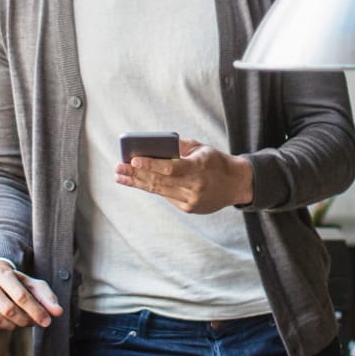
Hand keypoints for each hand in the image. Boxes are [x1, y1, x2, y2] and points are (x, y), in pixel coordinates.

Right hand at [0, 259, 62, 329]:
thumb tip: (58, 312)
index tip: (47, 321)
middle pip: (8, 309)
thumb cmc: (14, 282)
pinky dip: (0, 326)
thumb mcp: (31, 285)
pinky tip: (6, 321)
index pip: (21, 296)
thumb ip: (46, 297)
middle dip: (25, 320)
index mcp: (1, 272)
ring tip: (20, 322)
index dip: (36, 311)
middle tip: (33, 322)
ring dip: (12, 325)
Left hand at [114, 137, 252, 213]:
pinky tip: (138, 181)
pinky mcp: (189, 208)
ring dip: (137, 183)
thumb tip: (151, 147)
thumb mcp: (201, 148)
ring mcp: (192, 200)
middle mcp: (195, 186)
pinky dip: (153, 187)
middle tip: (118, 168)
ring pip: (159, 191)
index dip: (150, 165)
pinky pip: (167, 196)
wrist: (236, 184)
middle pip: (159, 181)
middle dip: (136, 174)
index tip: (133, 160)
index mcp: (200, 167)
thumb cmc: (215, 161)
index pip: (170, 168)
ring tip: (120, 176)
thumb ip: (178, 147)